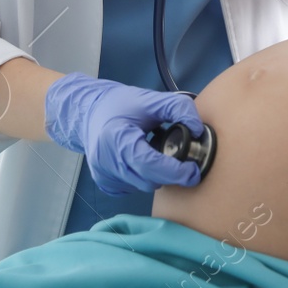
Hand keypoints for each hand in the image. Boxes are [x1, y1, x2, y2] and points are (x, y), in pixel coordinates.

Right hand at [43, 73, 202, 194]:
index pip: (150, 165)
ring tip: (155, 152)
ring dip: (156, 175)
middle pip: (149, 181)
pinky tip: (140, 159)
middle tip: (180, 158)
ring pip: (143, 187)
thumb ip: (178, 109)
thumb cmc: (120, 104)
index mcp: (117, 139)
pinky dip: (142, 177)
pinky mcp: (105, 183)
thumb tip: (198, 129)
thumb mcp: (151, 99)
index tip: (193, 170)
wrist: (89, 111)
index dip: (175, 171)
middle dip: (169, 173)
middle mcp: (107, 162)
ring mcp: (104, 176)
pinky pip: (133, 188)